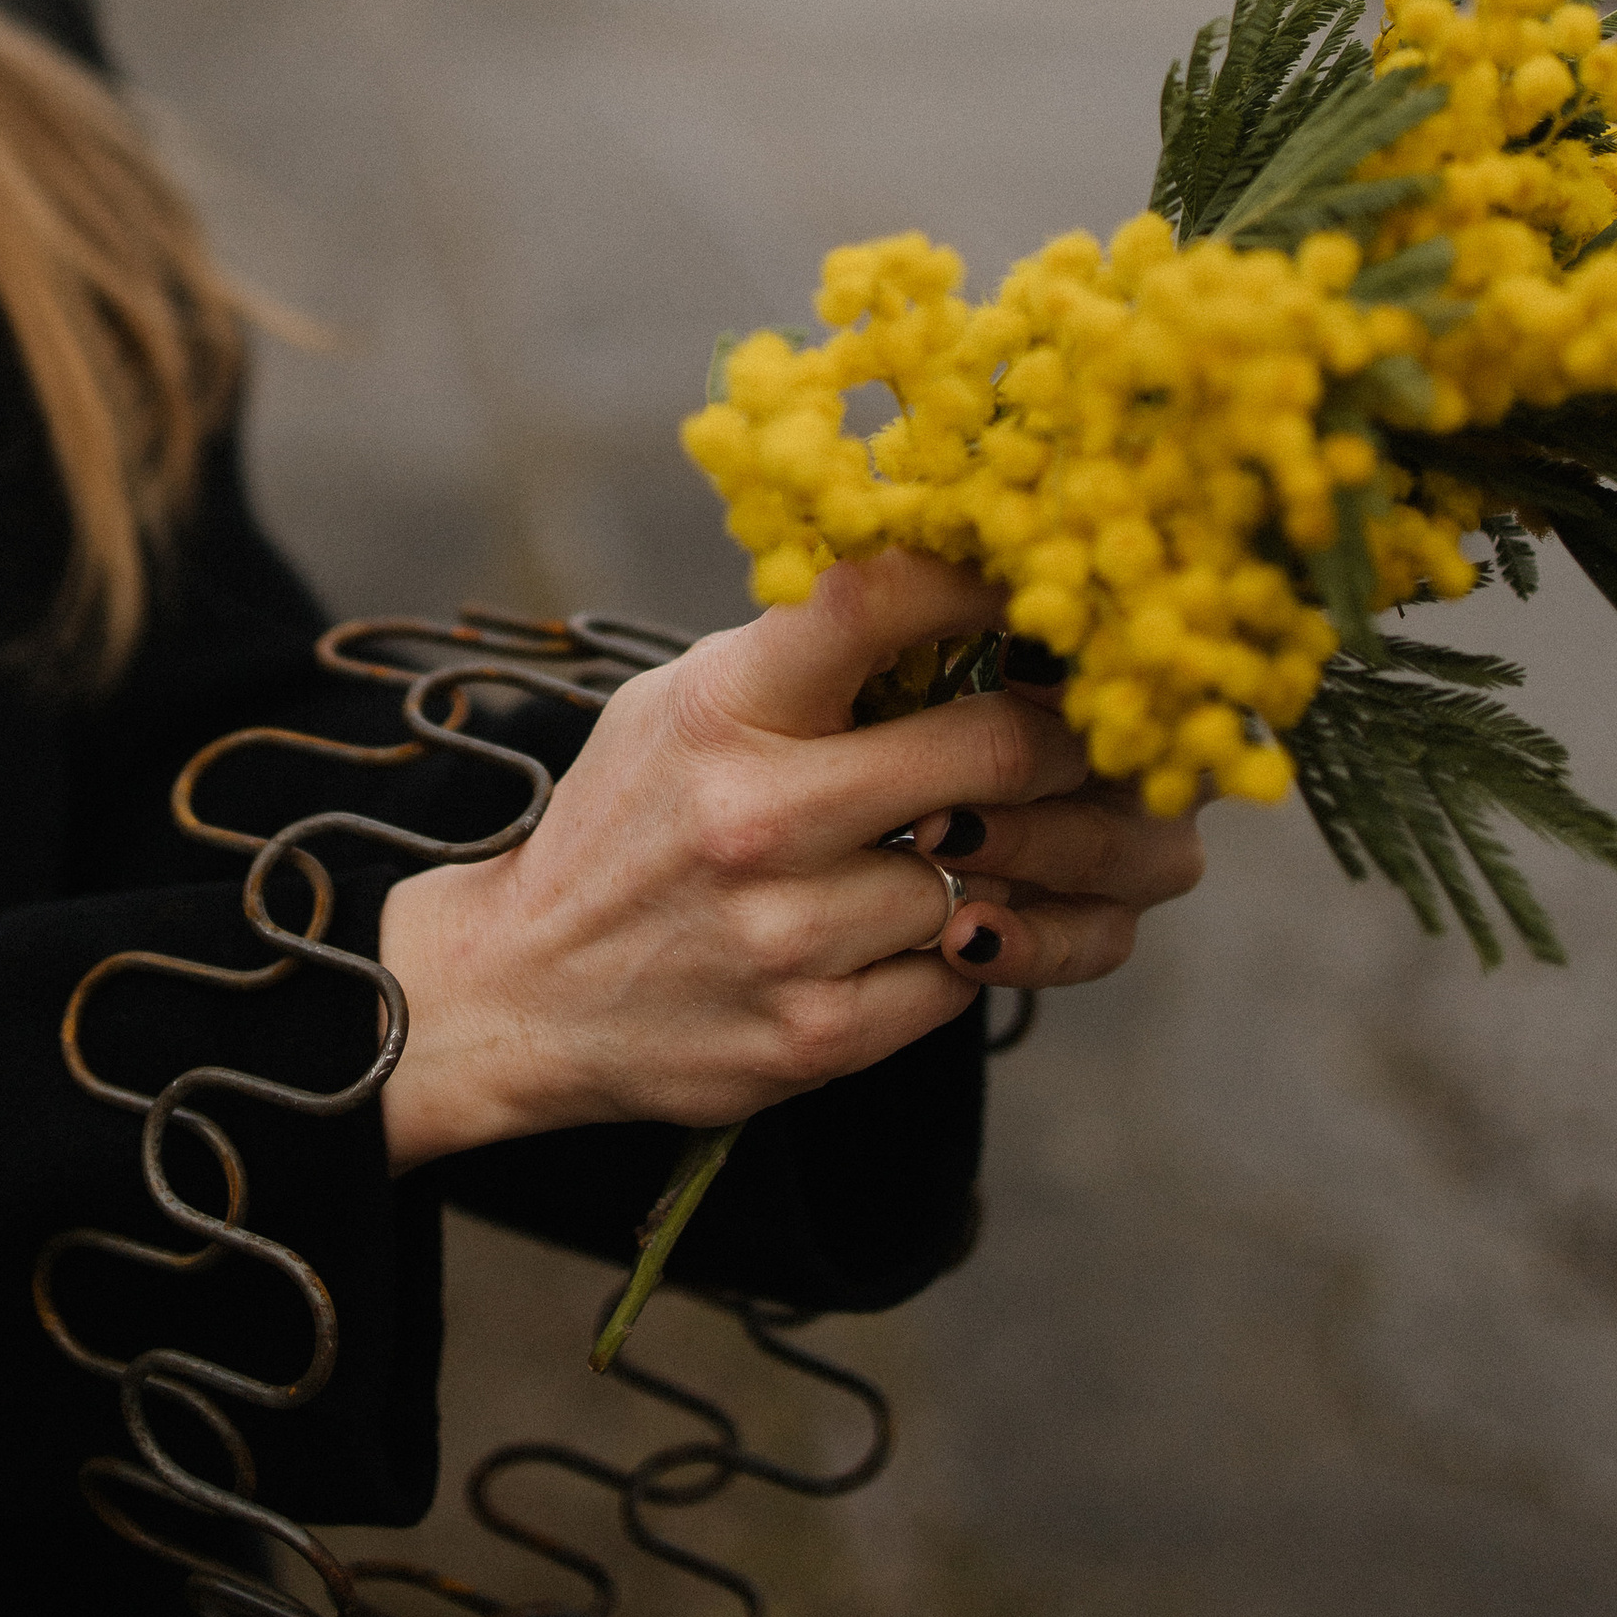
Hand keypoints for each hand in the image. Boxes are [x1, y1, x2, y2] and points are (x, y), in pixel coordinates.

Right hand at [378, 551, 1204, 1172]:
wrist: (520, 992)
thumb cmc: (629, 821)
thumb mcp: (687, 701)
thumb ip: (810, 653)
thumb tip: (973, 578)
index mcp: (725, 708)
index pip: (883, 601)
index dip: (989, 579)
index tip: (1043, 581)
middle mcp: (758, 820)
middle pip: (997, 751)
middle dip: (1071, 736)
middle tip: (1096, 726)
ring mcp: (792, 939)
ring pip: (996, 875)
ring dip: (1034, 854)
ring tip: (1035, 831)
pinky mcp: (817, 1038)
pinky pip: (964, 976)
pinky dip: (979, 945)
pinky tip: (954, 920)